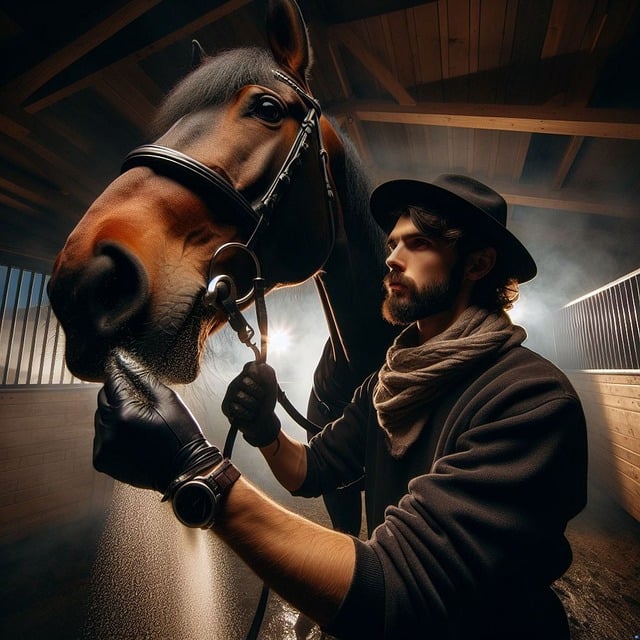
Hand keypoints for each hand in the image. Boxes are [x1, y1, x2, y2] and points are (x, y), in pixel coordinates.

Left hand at [93, 350, 220, 492]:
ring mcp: (103, 448)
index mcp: (124, 413)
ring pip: (100, 418)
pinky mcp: (102, 461)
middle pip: (102, 399)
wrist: (185, 471)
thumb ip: (143, 377)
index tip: (119, 363)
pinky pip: (101, 437)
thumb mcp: (167, 399)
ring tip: (137, 418)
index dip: (117, 371)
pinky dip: (112, 432)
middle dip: (116, 393)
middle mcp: (108, 431)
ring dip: (114, 413)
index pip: (112, 382)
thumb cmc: (181, 433)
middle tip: (136, 395)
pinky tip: (132, 434)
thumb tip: (123, 360)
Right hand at [221, 361, 280, 446]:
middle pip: (246, 381)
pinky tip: (248, 414)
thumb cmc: (266, 402)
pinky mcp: (226, 406)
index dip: (259, 376)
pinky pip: (237, 409)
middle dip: (258, 392)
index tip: (263, 382)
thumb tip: (261, 363)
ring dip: (253, 405)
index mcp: (248, 374)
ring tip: (254, 407)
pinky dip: (247, 414)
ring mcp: (230, 394)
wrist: (263, 422)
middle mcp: (237, 381)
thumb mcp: (272, 387)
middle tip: (260, 398)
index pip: (250, 367)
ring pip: (241, 396)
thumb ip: (268, 373)